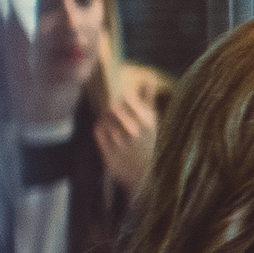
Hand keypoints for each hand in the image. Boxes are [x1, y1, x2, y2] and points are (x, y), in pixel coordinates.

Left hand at [95, 71, 158, 193]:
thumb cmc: (150, 145)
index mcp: (147, 123)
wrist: (148, 176)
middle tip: (112, 110)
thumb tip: (147, 76)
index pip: (126, 100)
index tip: (121, 101)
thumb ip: (148, 99)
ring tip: (112, 122)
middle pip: (112, 108)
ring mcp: (121, 144)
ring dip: (105, 118)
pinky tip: (107, 130)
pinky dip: (101, 127)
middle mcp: (134, 133)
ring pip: (105, 119)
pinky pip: (99, 131)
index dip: (121, 99)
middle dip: (111, 108)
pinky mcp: (110, 155)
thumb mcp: (154, 122)